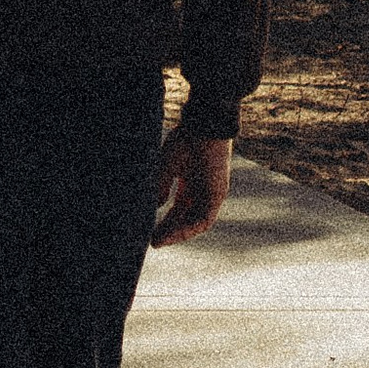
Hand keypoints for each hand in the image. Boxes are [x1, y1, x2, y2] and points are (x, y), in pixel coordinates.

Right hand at [153, 127, 229, 243]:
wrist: (205, 125)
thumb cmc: (186, 139)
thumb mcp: (168, 164)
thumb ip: (162, 184)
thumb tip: (155, 205)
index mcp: (191, 182)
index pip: (178, 209)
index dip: (165, 221)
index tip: (151, 232)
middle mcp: (202, 191)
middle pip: (185, 218)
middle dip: (169, 231)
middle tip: (153, 242)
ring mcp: (211, 194)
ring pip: (195, 222)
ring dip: (178, 233)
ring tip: (160, 241)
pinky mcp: (217, 195)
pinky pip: (204, 219)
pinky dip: (189, 228)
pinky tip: (174, 233)